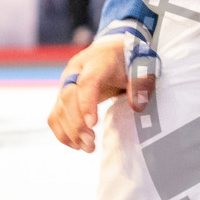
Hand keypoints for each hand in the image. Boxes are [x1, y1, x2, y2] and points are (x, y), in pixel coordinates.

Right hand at [47, 34, 156, 151]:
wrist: (114, 50)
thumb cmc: (130, 59)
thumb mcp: (143, 67)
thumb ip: (142, 83)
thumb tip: (137, 106)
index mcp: (98, 60)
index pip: (87, 81)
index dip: (87, 103)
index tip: (92, 125)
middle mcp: (77, 70)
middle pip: (68, 97)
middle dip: (77, 124)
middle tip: (91, 144)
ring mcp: (67, 82)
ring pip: (59, 108)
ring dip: (70, 132)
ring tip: (88, 148)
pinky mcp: (63, 94)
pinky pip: (55, 115)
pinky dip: (62, 132)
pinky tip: (76, 145)